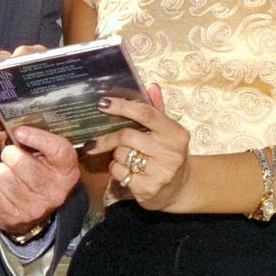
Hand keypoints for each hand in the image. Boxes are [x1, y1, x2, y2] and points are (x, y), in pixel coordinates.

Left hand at [0, 126, 80, 236]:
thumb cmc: (40, 173)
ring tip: (5, 171)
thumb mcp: (48, 156)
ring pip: (3, 176)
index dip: (37, 137)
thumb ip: (38, 141)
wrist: (36, 211)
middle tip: (9, 153)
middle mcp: (55, 192)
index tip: (19, 131)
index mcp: (67, 171)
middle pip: (23, 164)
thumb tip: (16, 126)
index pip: (58, 150)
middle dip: (10, 154)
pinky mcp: (14, 219)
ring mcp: (35, 208)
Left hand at [84, 83, 189, 211]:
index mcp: (175, 133)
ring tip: (122, 156)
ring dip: (115, 155)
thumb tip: (151, 86)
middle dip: (109, 138)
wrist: (179, 188)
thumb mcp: (167, 131)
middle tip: (96, 140)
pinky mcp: (149, 189)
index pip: (146, 114)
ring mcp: (162, 172)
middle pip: (127, 136)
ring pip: (121, 155)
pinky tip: (125, 170)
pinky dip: (116, 169)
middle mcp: (171, 152)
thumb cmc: (168, 153)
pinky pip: (120, 173)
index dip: (123, 106)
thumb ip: (157, 109)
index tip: (103, 103)